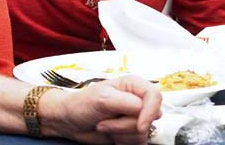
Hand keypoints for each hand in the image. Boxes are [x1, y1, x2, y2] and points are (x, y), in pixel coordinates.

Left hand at [42, 76, 161, 143]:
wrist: (70, 122)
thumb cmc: (82, 104)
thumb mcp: (102, 98)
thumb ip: (127, 102)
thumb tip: (145, 111)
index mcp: (132, 85)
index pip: (154, 95)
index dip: (150, 111)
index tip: (139, 125)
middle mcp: (137, 101)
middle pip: (150, 118)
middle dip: (126, 124)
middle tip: (104, 120)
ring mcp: (136, 118)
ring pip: (143, 133)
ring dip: (120, 134)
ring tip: (103, 124)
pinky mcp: (132, 133)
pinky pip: (138, 143)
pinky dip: (122, 142)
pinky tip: (110, 134)